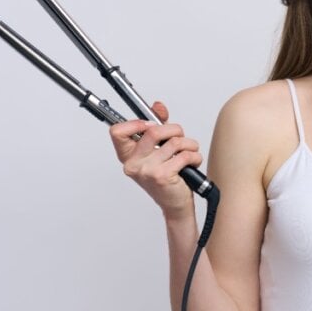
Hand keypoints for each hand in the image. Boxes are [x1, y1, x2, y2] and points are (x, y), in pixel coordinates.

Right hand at [108, 101, 203, 217]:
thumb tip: (158, 106)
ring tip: (190, 152)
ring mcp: (147, 171)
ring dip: (189, 144)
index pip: (117, 132)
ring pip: (174, 142)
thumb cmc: (166, 177)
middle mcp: (133, 164)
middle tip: (180, 138)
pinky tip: (192, 163)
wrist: (175, 204)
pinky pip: (184, 154)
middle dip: (174, 130)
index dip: (134, 123)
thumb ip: (158, 127)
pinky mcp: (162, 176)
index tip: (150, 124)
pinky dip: (194, 156)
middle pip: (153, 130)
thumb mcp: (159, 151)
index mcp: (128, 156)